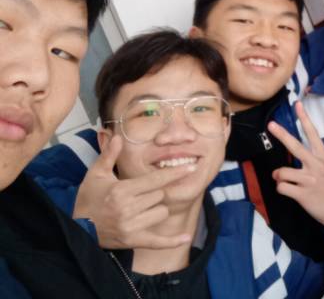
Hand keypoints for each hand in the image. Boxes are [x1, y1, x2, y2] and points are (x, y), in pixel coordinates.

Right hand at [73, 134, 195, 248]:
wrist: (78, 229)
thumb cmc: (88, 199)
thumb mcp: (96, 175)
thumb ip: (109, 155)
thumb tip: (118, 137)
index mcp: (121, 190)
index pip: (155, 180)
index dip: (174, 173)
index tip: (191, 168)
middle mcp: (127, 208)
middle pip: (160, 196)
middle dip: (155, 193)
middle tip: (139, 195)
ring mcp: (130, 226)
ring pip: (161, 212)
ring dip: (156, 209)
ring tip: (139, 209)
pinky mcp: (131, 241)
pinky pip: (156, 241)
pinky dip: (171, 241)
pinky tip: (185, 238)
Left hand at [268, 102, 323, 241]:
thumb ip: (314, 158)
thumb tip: (297, 150)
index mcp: (323, 156)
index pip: (312, 133)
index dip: (304, 118)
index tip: (297, 104)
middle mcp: (316, 164)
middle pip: (294, 145)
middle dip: (281, 134)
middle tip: (270, 125)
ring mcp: (310, 179)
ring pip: (281, 172)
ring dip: (279, 177)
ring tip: (286, 181)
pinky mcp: (303, 193)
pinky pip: (281, 187)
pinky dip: (282, 190)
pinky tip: (291, 192)